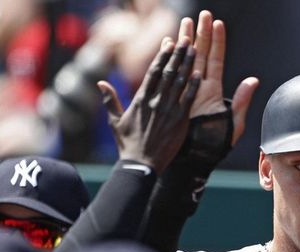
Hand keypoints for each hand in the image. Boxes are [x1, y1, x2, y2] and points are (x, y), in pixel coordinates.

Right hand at [97, 36, 199, 173]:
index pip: (153, 72)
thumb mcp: (115, 121)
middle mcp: (155, 101)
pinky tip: (199, 73)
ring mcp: (168, 110)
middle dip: (177, 54)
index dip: (161, 56)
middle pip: (168, 72)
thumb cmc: (127, 144)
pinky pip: (189, 99)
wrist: (141, 164)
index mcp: (140, 99)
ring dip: (187, 64)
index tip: (168, 43)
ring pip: (180, 82)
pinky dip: (193, 85)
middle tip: (184, 39)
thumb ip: (110, 100)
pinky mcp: (180, 121)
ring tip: (193, 49)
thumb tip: (100, 82)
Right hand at [178, 11, 258, 143]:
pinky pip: (172, 75)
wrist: (193, 160)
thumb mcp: (232, 124)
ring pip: (185, 61)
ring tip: (186, 22)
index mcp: (213, 91)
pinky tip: (169, 43)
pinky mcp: (172, 98)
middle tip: (202, 14)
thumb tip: (253, 81)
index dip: (217, 42)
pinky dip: (170, 59)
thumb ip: (241, 102)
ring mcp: (184, 91)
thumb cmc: (214, 145)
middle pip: (200, 55)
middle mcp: (198, 88)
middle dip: (201, 34)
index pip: (216, 60)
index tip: (218, 23)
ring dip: (185, 41)